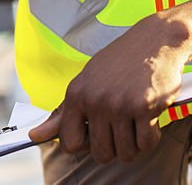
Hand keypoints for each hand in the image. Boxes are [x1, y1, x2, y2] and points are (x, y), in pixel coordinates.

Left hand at [28, 15, 191, 162]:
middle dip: (115, 147)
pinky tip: (151, 118)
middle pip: (101, 153)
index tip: (99, 133)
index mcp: (76, 94)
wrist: (157, 38)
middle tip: (123, 127)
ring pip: (125, 152)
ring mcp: (119, 104)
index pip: (70, 143)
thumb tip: (34, 136)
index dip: (86, 145)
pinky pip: (146, 143)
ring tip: (137, 121)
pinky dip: (152, 137)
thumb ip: (63, 112)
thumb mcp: (88, 80)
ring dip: (135, 143)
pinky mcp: (144, 106)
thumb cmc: (122, 60)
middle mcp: (95, 100)